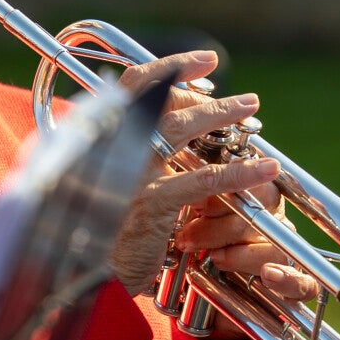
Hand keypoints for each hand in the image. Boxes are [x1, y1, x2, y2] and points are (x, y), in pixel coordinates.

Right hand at [105, 51, 319, 328]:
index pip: (135, 84)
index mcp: (99, 135)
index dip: (172, 67)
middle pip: (163, 101)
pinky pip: (202, 181)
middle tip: (245, 101)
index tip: (207, 62)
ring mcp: (128, 175)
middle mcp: (109, 147)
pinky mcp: (150, 206)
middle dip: (206, 97)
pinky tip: (264, 168)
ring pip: (182, 129)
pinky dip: (238, 172)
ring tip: (252, 111)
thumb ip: (134, 148)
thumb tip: (176, 117)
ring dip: (223, 115)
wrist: (75, 276)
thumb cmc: (98, 226)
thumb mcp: (110, 179)